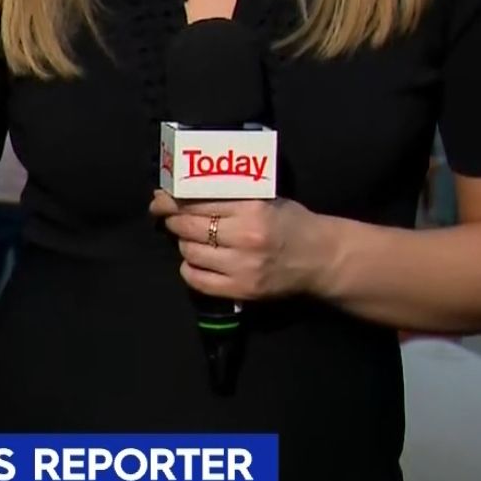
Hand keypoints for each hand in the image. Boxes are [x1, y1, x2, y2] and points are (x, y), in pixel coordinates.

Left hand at [150, 191, 329, 301]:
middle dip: (172, 219)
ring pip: (190, 251)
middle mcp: (245, 237)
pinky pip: (198, 280)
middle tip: (169, 216)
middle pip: (189, 226)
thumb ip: (230, 195)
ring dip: (182, 242)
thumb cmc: (291, 222)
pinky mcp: (241, 290)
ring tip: (188, 237)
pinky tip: (194, 260)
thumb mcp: (265, 197)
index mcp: (252, 208)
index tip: (160, 197)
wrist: (320, 258)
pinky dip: (189, 268)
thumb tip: (185, 190)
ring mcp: (242, 267)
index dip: (172, 199)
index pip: (198, 201)